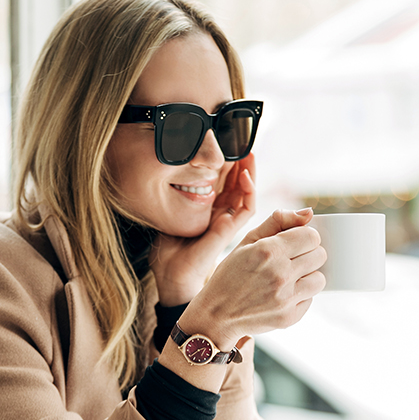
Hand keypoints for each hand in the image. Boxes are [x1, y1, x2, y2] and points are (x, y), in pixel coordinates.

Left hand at [148, 155, 255, 305]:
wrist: (171, 275)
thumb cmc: (168, 249)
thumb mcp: (170, 215)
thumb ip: (176, 198)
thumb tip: (172, 172)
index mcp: (208, 211)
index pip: (223, 183)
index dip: (227, 165)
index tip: (226, 145)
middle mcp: (221, 216)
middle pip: (238, 185)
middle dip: (241, 164)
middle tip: (243, 144)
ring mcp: (227, 223)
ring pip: (247, 194)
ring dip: (250, 173)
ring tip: (249, 153)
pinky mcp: (230, 232)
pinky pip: (247, 209)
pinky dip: (249, 191)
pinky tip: (245, 175)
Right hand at [177, 207, 326, 349]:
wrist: (217, 314)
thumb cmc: (231, 274)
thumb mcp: (247, 241)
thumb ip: (278, 221)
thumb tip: (309, 213)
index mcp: (268, 251)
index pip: (312, 236)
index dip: (304, 238)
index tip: (294, 244)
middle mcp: (280, 274)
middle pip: (320, 255)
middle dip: (308, 254)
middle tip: (290, 261)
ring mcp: (285, 298)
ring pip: (319, 279)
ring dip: (307, 276)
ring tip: (288, 278)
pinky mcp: (289, 317)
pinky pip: (310, 299)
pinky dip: (299, 296)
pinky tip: (281, 295)